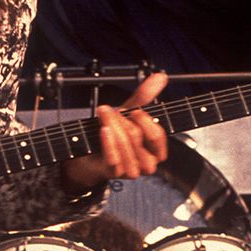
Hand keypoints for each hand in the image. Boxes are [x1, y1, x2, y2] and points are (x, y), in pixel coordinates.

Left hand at [61, 72, 168, 192]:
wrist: (90, 153)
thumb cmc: (114, 134)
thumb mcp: (129, 113)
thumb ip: (145, 96)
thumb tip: (160, 76)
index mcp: (156, 150)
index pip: (157, 136)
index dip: (145, 121)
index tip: (135, 110)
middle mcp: (147, 163)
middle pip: (138, 136)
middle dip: (122, 119)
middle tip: (110, 111)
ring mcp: (131, 170)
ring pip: (125, 145)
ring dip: (112, 126)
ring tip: (103, 115)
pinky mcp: (114, 174)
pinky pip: (113, 158)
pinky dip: (108, 142)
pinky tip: (103, 130)